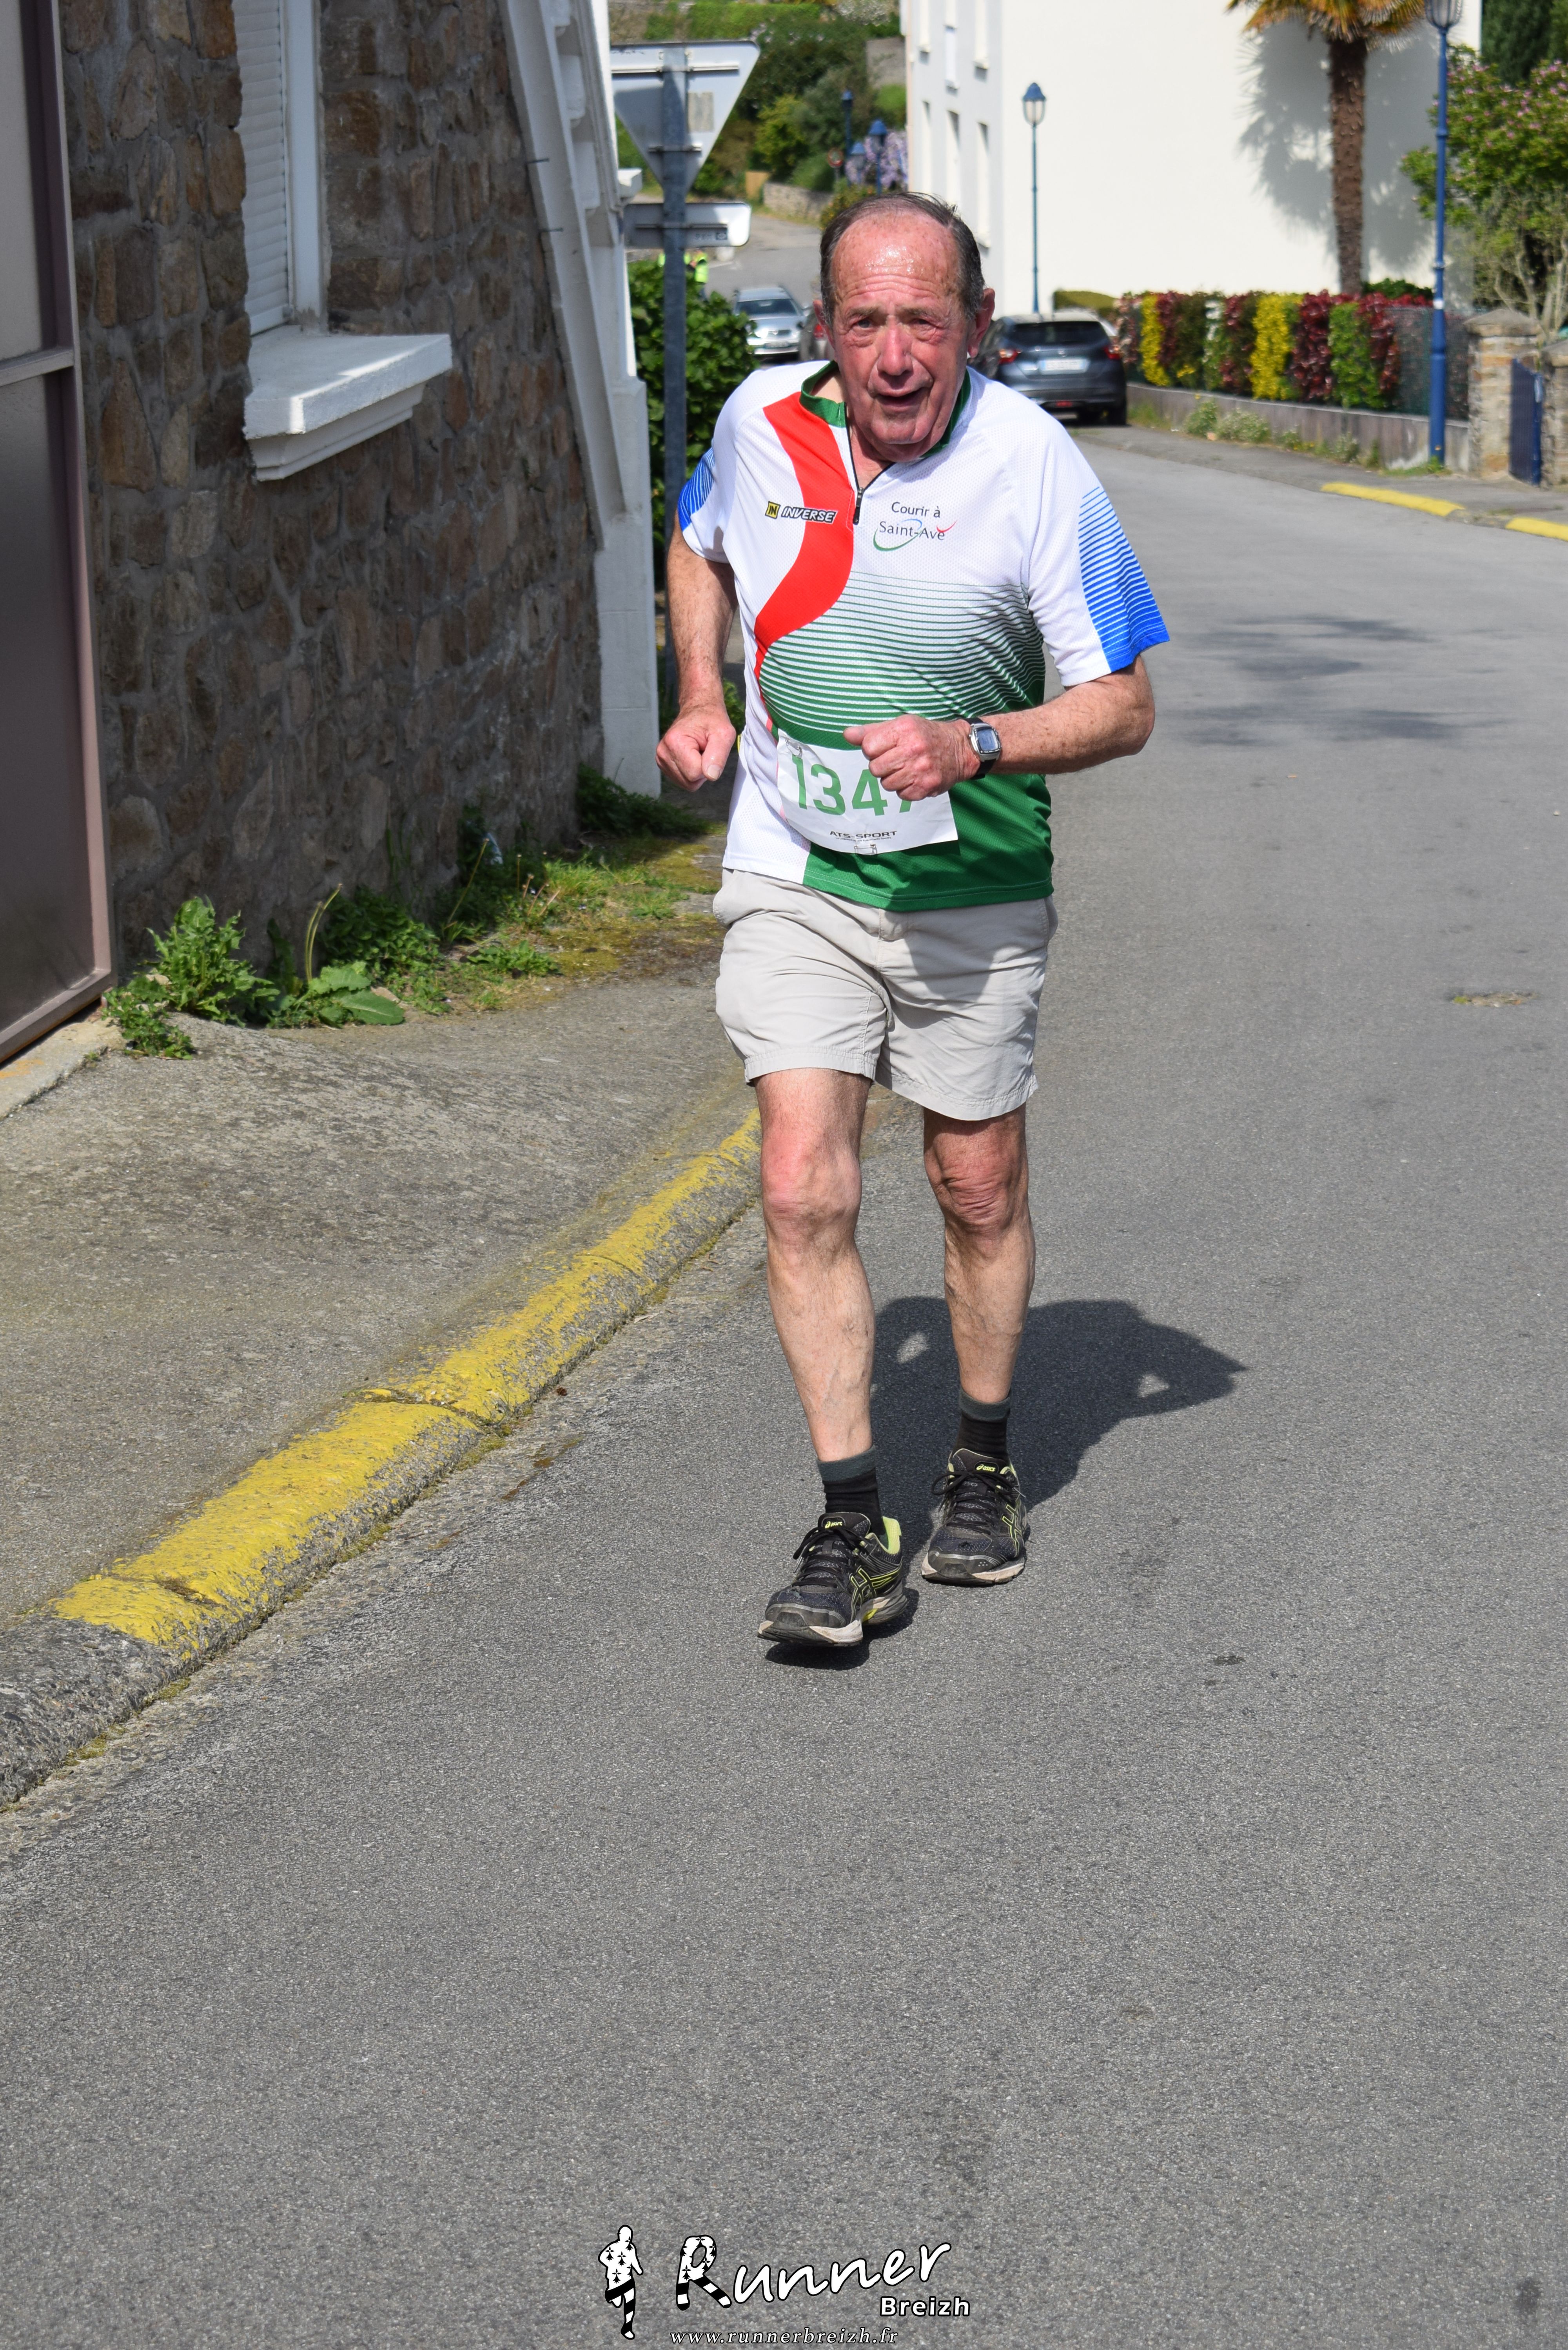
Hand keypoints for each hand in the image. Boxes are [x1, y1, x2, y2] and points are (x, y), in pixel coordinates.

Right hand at [656, 698, 735, 791]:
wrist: (698, 710)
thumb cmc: (711, 720)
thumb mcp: (724, 734)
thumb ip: (719, 755)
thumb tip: (711, 776)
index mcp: (675, 743)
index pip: (695, 774)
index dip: (709, 765)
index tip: (708, 748)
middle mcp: (663, 752)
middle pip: (690, 782)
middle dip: (703, 770)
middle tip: (705, 751)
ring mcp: (661, 759)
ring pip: (686, 783)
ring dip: (697, 771)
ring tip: (698, 751)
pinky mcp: (663, 764)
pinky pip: (683, 780)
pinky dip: (691, 771)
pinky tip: (692, 756)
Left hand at [842, 715, 974, 801]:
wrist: (959, 748)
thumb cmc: (924, 735)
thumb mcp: (900, 725)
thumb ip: (871, 731)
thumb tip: (847, 735)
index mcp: (903, 729)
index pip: (868, 747)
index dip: (873, 750)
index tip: (884, 748)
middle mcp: (913, 748)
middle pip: (875, 768)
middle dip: (882, 766)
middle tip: (896, 760)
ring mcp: (921, 769)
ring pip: (886, 784)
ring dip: (892, 778)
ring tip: (906, 768)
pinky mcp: (926, 786)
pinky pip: (901, 795)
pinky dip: (905, 789)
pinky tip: (914, 777)